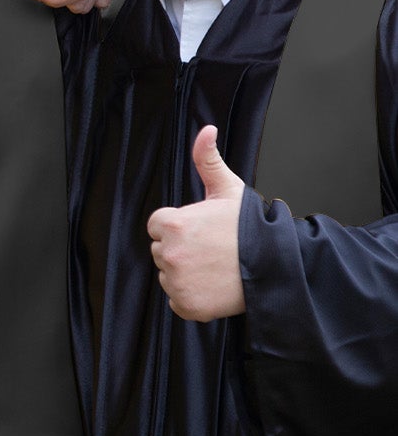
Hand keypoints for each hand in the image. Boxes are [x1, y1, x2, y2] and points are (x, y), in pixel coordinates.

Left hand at [145, 125, 245, 320]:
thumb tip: (206, 129)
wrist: (277, 266)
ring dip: (186, 272)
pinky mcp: (186, 305)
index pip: (159, 226)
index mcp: (172, 224)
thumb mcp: (228, 189)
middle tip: (213, 249)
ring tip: (215, 267)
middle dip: (182, 249)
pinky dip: (192, 296)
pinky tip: (214, 286)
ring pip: (169, 274)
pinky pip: (177, 299)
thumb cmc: (250, 227)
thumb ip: (207, 159)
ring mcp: (177, 281)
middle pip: (161, 250)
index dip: (181, 226)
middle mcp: (169, 253)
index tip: (204, 230)